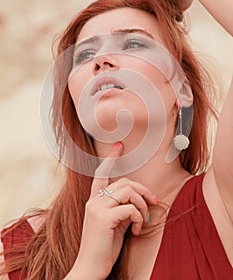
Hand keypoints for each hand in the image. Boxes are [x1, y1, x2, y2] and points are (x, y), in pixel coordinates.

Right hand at [72, 142, 157, 278]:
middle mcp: (94, 200)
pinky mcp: (103, 218)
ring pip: (128, 191)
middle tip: (154, 202)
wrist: (90, 269)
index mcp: (94, 200)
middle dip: (143, 190)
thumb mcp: (114, 224)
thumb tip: (139, 201)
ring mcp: (97, 208)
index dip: (110, 159)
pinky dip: (139, 218)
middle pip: (124, 182)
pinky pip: (130, 209)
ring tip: (143, 220)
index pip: (101, 173)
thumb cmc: (104, 248)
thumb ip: (121, 209)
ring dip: (142, 205)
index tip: (118, 146)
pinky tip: (137, 231)